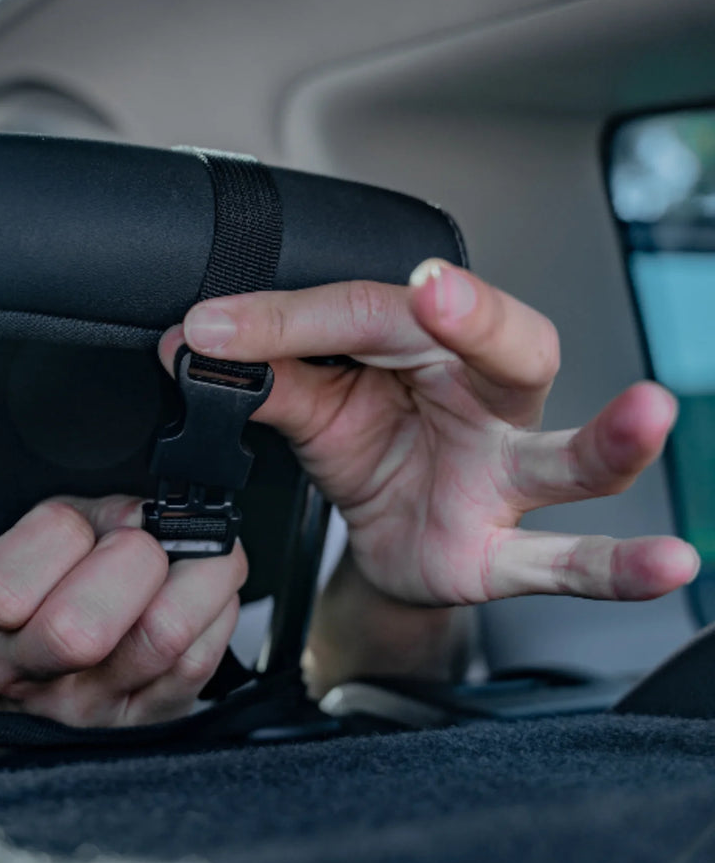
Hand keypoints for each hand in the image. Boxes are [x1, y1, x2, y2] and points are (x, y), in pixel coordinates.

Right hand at [0, 495, 245, 724]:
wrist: (40, 686)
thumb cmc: (46, 591)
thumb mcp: (38, 538)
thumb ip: (88, 517)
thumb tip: (149, 518)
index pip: (6, 586)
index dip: (61, 537)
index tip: (79, 530)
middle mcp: (29, 674)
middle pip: (82, 631)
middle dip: (133, 560)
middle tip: (143, 548)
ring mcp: (89, 708)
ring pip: (160, 638)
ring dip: (195, 578)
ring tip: (190, 560)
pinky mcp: (149, 721)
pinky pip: (200, 658)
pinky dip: (216, 609)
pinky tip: (201, 598)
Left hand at [161, 260, 698, 608]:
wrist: (386, 530)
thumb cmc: (370, 447)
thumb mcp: (312, 405)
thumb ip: (267, 373)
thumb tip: (196, 342)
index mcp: (428, 351)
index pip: (367, 319)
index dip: (290, 321)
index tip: (214, 325)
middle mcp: (482, 402)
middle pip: (502, 348)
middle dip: (475, 320)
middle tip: (437, 295)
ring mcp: (503, 477)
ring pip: (564, 454)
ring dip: (607, 439)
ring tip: (647, 415)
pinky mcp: (505, 549)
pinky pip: (565, 558)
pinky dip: (615, 567)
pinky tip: (671, 564)